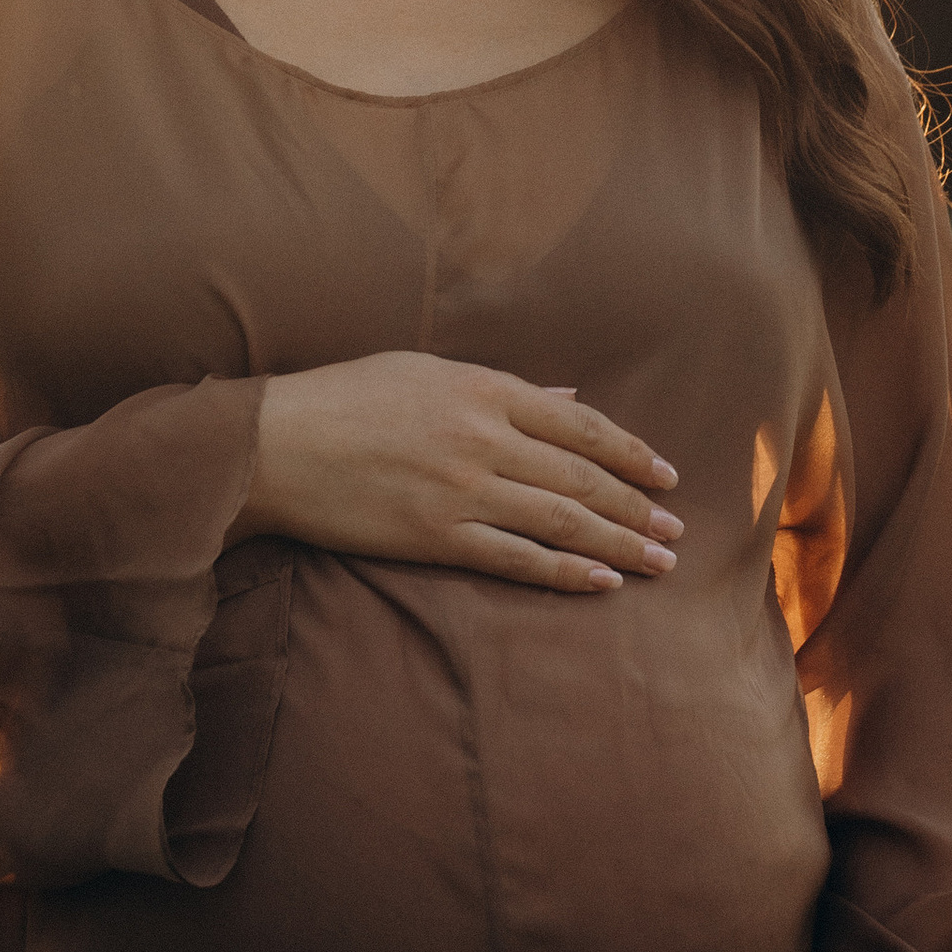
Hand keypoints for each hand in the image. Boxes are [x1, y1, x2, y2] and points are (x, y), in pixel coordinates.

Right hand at [232, 353, 680, 590]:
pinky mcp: (436, 537)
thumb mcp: (426, 370)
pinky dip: (565, 571)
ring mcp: (462, 490)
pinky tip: (601, 581)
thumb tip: (567, 396)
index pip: (581, 423)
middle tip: (676, 531)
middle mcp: (483, 438)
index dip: (631, 452)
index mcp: (483, 388)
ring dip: (618, 542)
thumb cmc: (346, 397)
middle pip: (582, 476)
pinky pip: (517, 559)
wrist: (275, 444)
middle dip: (637, 506)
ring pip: (561, 520)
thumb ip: (501, 385)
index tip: (666, 476)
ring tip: (657, 561)